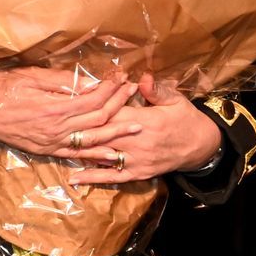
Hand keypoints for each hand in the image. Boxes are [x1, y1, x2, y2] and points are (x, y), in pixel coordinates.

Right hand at [0, 67, 133, 156]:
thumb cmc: (1, 90)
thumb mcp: (30, 77)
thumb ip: (61, 81)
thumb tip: (88, 82)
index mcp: (55, 108)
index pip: (92, 98)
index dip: (110, 88)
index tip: (122, 78)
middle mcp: (57, 129)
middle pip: (97, 118)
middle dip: (119, 105)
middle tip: (134, 93)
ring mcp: (53, 143)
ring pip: (92, 140)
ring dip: (116, 133)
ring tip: (136, 126)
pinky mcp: (47, 150)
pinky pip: (76, 155)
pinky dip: (96, 156)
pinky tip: (112, 155)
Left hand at [70, 74, 224, 184]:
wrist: (201, 146)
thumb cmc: (185, 118)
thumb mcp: (175, 99)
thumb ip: (157, 90)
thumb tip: (143, 77)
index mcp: (145, 121)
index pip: (113, 112)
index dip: (94, 106)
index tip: (75, 101)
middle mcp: (137, 143)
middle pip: (102, 135)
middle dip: (79, 129)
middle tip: (54, 125)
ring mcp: (136, 161)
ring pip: (102, 156)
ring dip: (79, 152)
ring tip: (55, 149)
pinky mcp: (137, 174)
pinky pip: (112, 177)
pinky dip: (92, 177)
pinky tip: (74, 178)